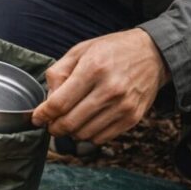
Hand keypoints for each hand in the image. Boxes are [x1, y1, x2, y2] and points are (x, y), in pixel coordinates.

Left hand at [31, 28, 169, 143]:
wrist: (153, 54)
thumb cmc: (112, 51)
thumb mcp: (80, 51)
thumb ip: (58, 74)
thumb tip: (47, 101)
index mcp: (93, 68)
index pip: (59, 103)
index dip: (43, 115)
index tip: (37, 118)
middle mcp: (110, 89)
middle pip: (70, 123)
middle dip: (54, 127)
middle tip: (51, 123)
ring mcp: (123, 106)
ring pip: (83, 134)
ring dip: (71, 132)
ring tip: (70, 120)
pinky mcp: (132, 118)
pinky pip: (100, 138)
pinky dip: (88, 135)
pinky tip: (87, 122)